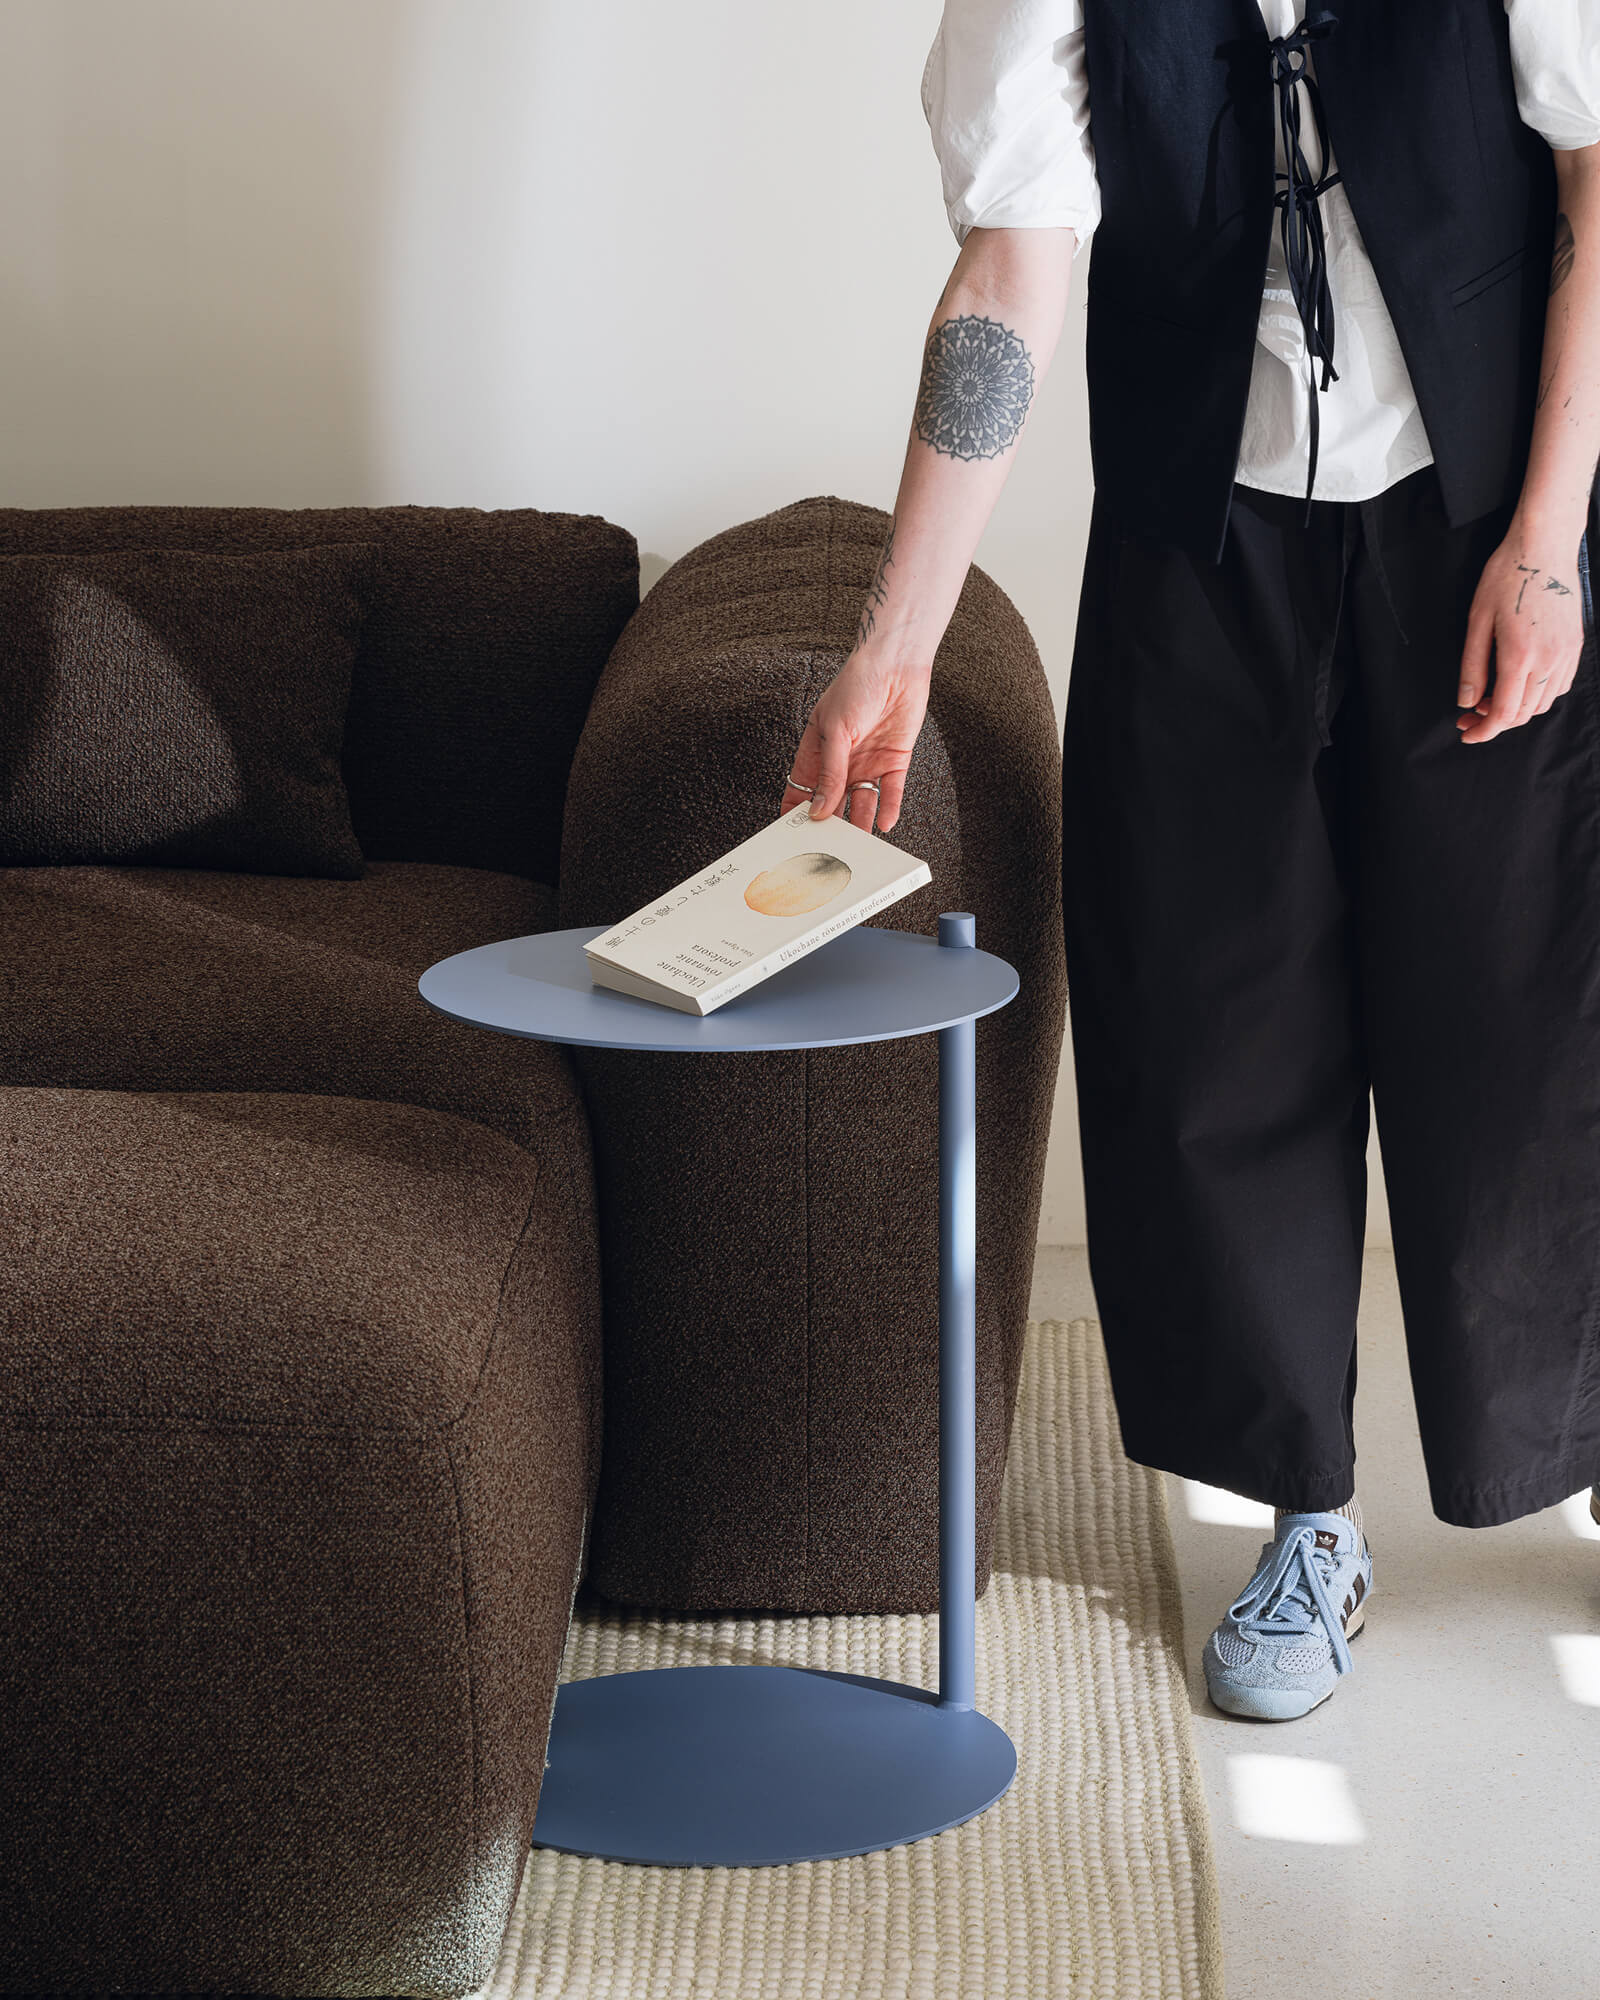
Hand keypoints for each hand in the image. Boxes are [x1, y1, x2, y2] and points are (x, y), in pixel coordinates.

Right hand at [780, 646, 930, 834]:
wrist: (895, 666)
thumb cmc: (856, 685)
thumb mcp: (834, 731)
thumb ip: (829, 773)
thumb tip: (818, 807)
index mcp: (817, 751)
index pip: (802, 789)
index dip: (796, 811)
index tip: (793, 835)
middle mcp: (842, 761)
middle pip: (832, 802)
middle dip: (830, 824)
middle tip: (828, 847)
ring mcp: (868, 762)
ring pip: (862, 802)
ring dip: (861, 823)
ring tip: (858, 843)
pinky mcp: (894, 761)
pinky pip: (890, 792)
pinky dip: (888, 809)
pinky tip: (884, 823)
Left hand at [1456, 518, 1584, 742]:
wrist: (1544, 547)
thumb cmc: (1506, 576)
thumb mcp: (1477, 621)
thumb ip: (1472, 666)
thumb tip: (1466, 701)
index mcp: (1520, 655)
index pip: (1504, 713)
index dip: (1483, 731)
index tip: (1466, 732)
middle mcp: (1549, 659)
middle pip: (1524, 713)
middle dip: (1494, 721)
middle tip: (1470, 712)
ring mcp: (1567, 653)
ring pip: (1543, 703)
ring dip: (1517, 710)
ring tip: (1491, 695)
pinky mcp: (1576, 646)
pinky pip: (1559, 686)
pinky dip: (1538, 695)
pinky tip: (1518, 683)